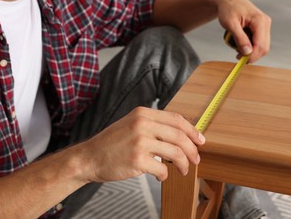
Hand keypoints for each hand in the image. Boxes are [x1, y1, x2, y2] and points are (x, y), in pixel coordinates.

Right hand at [80, 107, 204, 181]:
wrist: (89, 157)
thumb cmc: (111, 143)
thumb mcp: (132, 124)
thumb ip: (153, 125)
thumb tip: (181, 134)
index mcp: (143, 113)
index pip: (177, 119)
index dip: (192, 130)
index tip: (200, 140)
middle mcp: (142, 124)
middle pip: (179, 136)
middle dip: (192, 150)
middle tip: (196, 159)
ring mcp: (139, 142)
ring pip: (175, 153)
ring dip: (183, 164)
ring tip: (182, 170)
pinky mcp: (136, 160)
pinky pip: (162, 169)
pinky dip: (165, 175)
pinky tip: (161, 177)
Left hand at [215, 0, 270, 62]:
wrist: (229, 1)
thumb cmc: (228, 9)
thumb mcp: (230, 24)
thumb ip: (239, 38)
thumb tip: (247, 52)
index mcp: (259, 20)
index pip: (261, 44)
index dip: (252, 55)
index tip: (240, 60)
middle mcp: (265, 22)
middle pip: (264, 47)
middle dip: (252, 55)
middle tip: (237, 56)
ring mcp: (265, 25)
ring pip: (263, 46)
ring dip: (251, 51)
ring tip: (237, 47)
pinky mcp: (262, 27)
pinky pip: (259, 42)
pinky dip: (251, 46)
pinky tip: (241, 43)